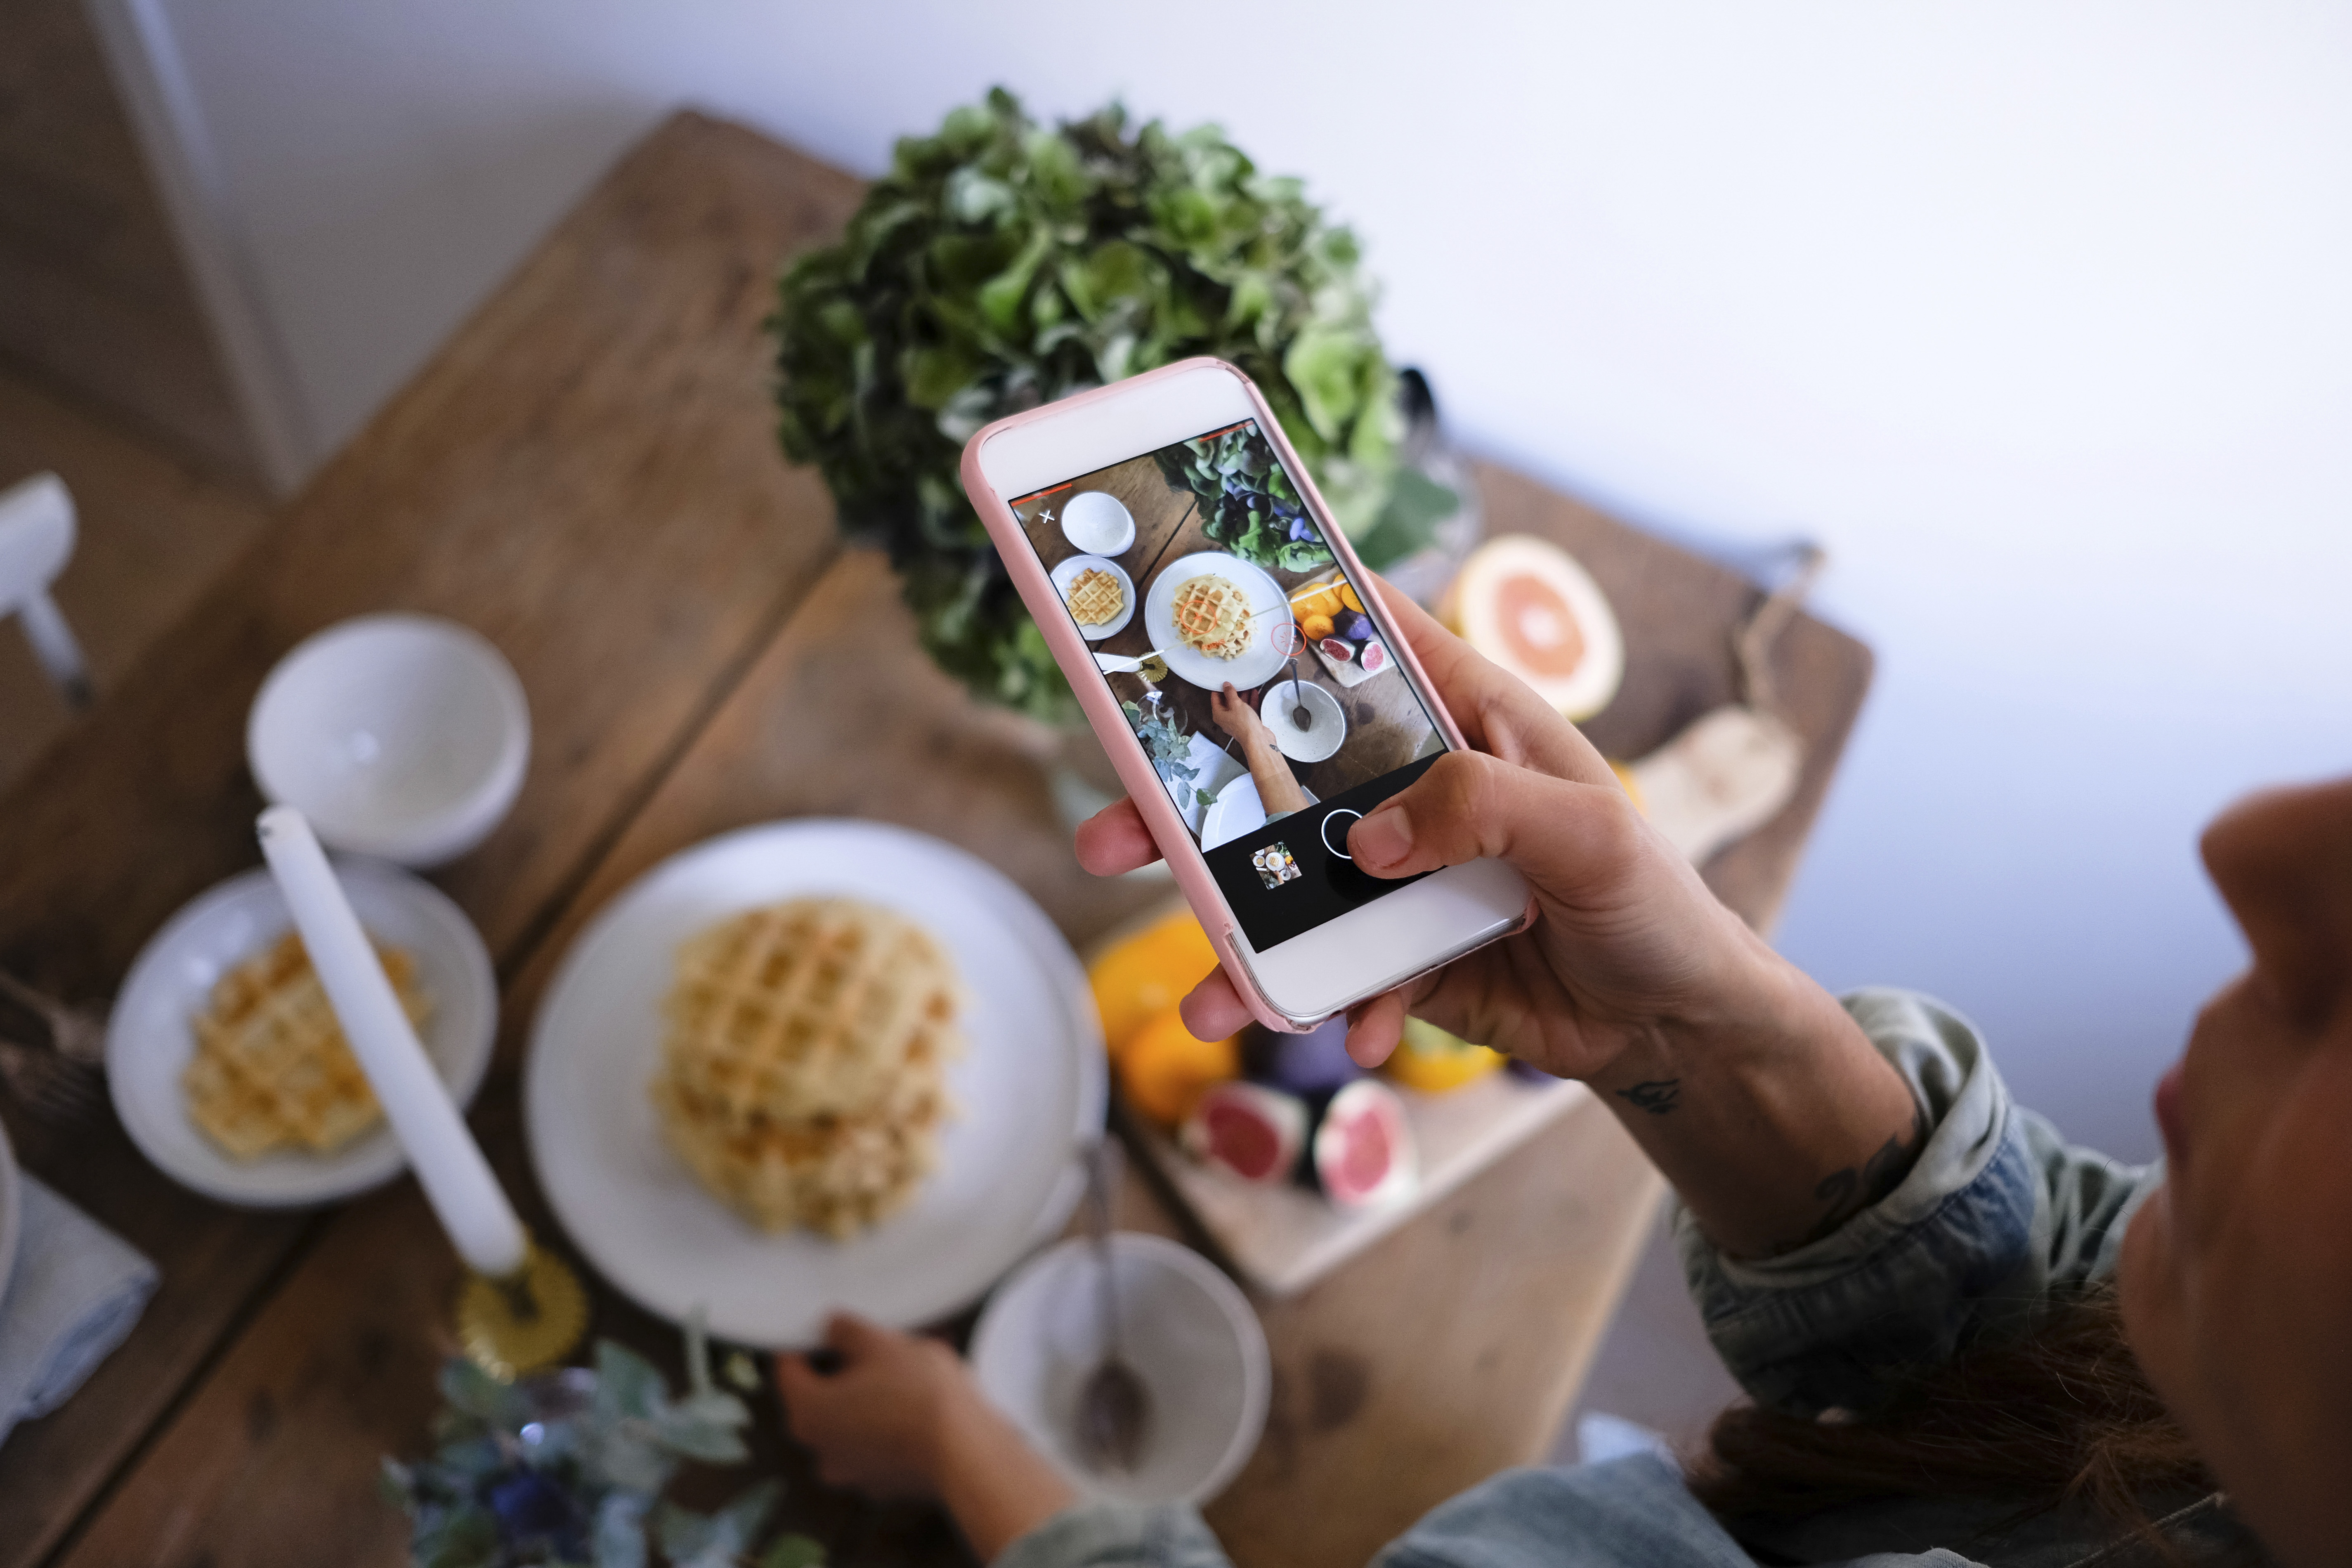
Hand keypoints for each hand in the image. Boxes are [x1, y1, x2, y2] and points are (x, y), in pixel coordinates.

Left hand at [776, 1314, 1074, 1555]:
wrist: (967, 1451)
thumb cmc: (919, 1395)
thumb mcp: (879, 1343)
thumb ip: (845, 1331)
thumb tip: (832, 1328)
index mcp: (807, 1413)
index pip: (787, 1369)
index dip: (804, 1341)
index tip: (825, 1326)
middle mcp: (822, 1450)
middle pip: (822, 1395)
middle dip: (849, 1365)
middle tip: (878, 1341)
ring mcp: (854, 1471)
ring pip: (854, 1417)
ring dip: (873, 1391)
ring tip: (911, 1362)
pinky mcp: (886, 1482)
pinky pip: (879, 1440)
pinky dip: (892, 1418)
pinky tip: (922, 1396)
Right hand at [1080, 579, 1772, 1081]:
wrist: (1672, 1028)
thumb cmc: (1657, 907)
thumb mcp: (1593, 836)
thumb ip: (1483, 811)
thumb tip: (1372, 837)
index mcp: (1470, 721)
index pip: (1370, 633)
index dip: (1288, 607)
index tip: (1192, 602)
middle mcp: (1420, 789)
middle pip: (1284, 773)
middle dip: (1191, 804)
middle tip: (1110, 837)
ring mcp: (1399, 876)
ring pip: (1286, 889)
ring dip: (1234, 939)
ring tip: (1204, 997)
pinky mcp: (1399, 956)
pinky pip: (1337, 976)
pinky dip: (1329, 1007)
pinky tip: (1349, 1032)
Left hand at [1209, 681, 1273, 753]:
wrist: (1258, 740)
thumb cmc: (1245, 727)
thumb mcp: (1236, 704)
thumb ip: (1230, 693)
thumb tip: (1226, 686)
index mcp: (1219, 715)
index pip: (1215, 699)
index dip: (1218, 689)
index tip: (1222, 682)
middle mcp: (1227, 719)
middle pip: (1227, 702)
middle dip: (1232, 692)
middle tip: (1235, 683)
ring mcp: (1238, 721)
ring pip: (1239, 705)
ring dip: (1243, 696)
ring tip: (1246, 686)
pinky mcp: (1248, 722)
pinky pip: (1248, 709)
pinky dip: (1250, 701)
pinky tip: (1253, 694)